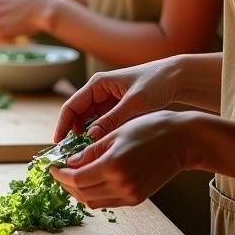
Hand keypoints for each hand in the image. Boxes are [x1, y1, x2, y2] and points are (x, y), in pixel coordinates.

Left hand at [51, 110, 195, 208]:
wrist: (181, 142)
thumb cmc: (150, 129)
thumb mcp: (116, 133)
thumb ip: (91, 151)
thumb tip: (70, 163)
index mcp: (113, 166)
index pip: (75, 178)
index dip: (59, 174)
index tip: (52, 166)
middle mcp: (121, 185)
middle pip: (81, 194)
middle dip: (66, 184)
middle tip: (59, 171)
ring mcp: (130, 195)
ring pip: (93, 201)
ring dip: (78, 191)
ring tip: (72, 175)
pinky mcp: (136, 199)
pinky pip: (107, 201)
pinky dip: (94, 193)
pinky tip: (91, 179)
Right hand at [54, 57, 185, 144]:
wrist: (177, 79)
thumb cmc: (156, 84)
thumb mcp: (135, 102)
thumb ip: (113, 119)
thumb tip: (91, 137)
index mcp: (98, 84)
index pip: (72, 105)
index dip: (63, 125)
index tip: (58, 143)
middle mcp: (99, 91)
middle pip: (78, 115)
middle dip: (73, 134)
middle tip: (71, 154)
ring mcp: (107, 101)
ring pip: (89, 122)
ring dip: (86, 137)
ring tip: (85, 155)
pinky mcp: (116, 109)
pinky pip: (101, 124)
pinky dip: (99, 136)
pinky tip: (101, 150)